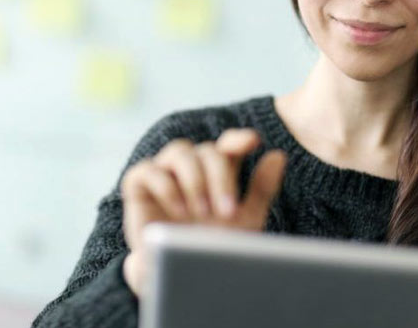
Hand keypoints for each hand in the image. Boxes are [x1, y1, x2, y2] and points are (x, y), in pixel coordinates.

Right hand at [120, 128, 286, 295]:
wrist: (182, 279)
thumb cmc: (214, 248)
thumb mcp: (246, 220)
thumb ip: (262, 188)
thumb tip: (279, 155)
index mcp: (217, 173)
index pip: (227, 145)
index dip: (238, 139)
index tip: (253, 142)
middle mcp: (191, 169)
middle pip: (206, 150)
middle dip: (220, 178)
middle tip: (227, 211)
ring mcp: (164, 175)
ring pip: (178, 151)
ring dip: (194, 179)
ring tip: (202, 212)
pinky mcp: (138, 188)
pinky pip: (147, 170)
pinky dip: (165, 186)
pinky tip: (179, 210)